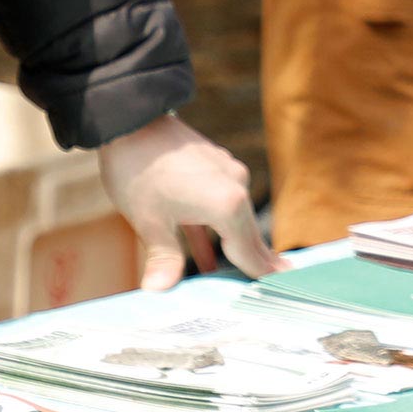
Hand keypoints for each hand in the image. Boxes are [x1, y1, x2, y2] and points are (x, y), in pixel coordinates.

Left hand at [99, 113, 281, 288]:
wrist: (130, 120)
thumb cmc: (138, 171)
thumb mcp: (149, 222)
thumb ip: (164, 258)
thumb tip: (159, 291)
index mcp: (227, 205)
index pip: (249, 252)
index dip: (262, 275)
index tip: (283, 290)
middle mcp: (236, 187)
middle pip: (249, 235)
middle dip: (257, 261)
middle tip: (283, 282)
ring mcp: (227, 173)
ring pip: (235, 219)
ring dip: (237, 245)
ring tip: (253, 270)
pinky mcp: (213, 167)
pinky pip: (221, 205)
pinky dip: (217, 229)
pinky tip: (210, 257)